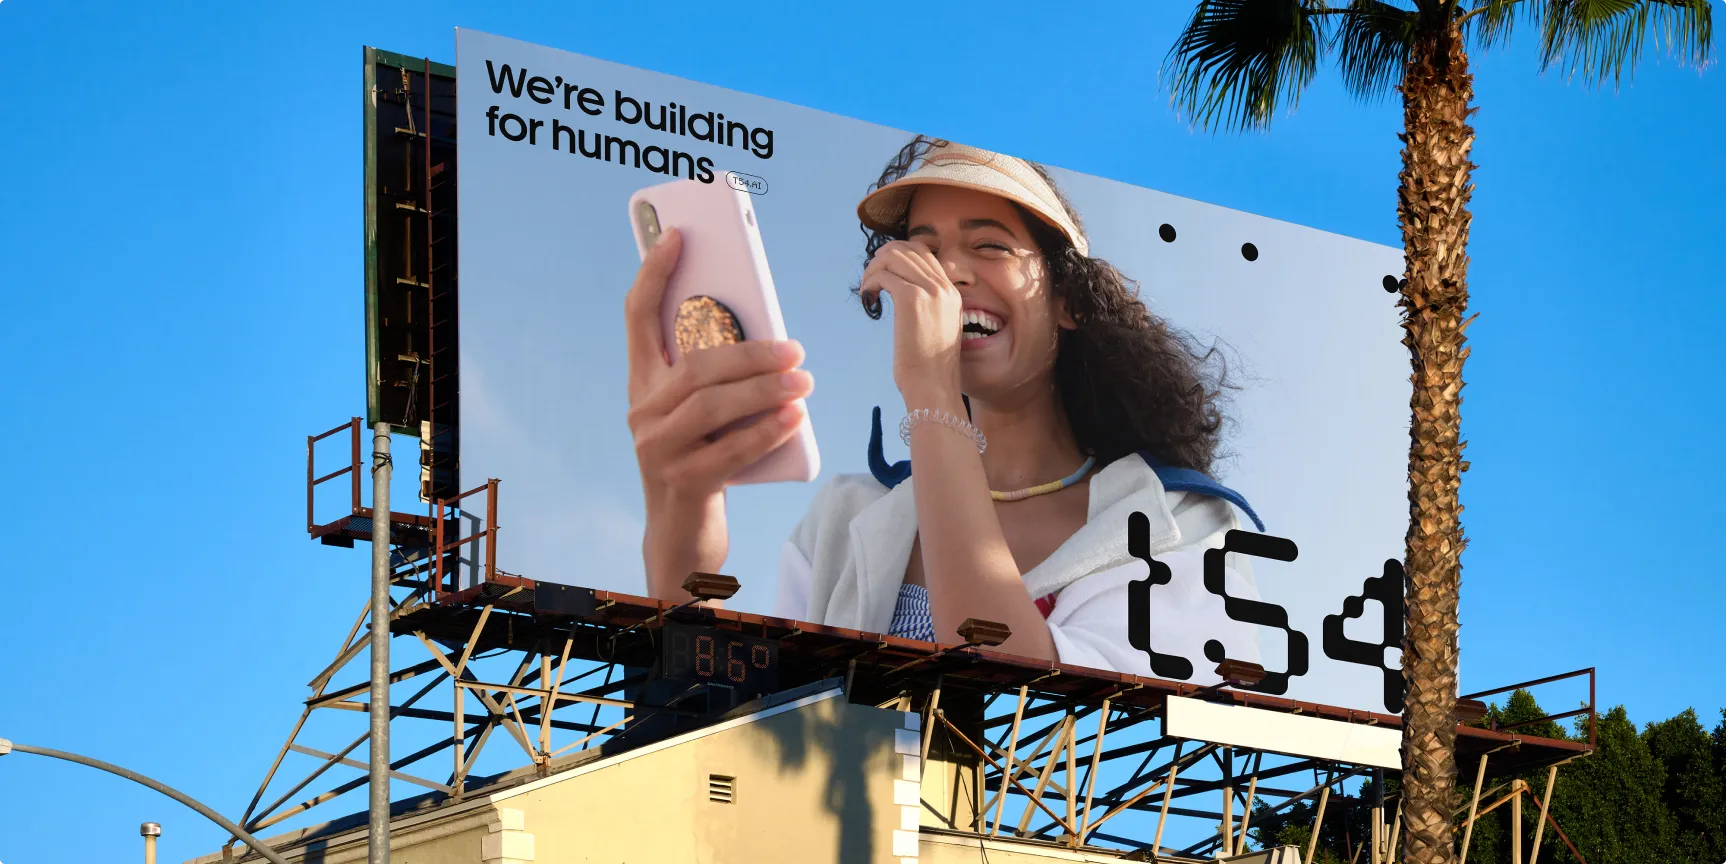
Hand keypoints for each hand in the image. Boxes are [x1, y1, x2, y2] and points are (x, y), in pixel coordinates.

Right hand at [624, 228, 813, 596]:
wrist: (684, 536)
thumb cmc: (705, 460)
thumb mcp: (704, 415)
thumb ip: (719, 378)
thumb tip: (770, 338)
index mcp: (643, 385)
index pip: (638, 317)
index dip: (654, 274)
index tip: (678, 236)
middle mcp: (643, 413)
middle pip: (695, 366)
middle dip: (750, 353)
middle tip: (795, 349)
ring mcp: (658, 450)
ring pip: (714, 405)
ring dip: (766, 389)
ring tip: (805, 381)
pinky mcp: (683, 483)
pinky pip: (731, 449)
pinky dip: (767, 431)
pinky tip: (795, 418)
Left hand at [860, 240, 962, 400]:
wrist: (934, 387)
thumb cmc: (929, 369)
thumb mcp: (936, 330)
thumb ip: (927, 307)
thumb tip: (898, 291)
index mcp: (953, 294)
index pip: (925, 253)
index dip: (899, 256)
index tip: (883, 273)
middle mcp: (945, 288)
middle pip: (909, 248)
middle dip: (883, 257)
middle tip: (870, 279)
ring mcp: (930, 291)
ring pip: (894, 256)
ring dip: (873, 268)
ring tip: (867, 290)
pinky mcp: (911, 299)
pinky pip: (884, 275)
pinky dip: (870, 283)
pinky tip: (869, 300)